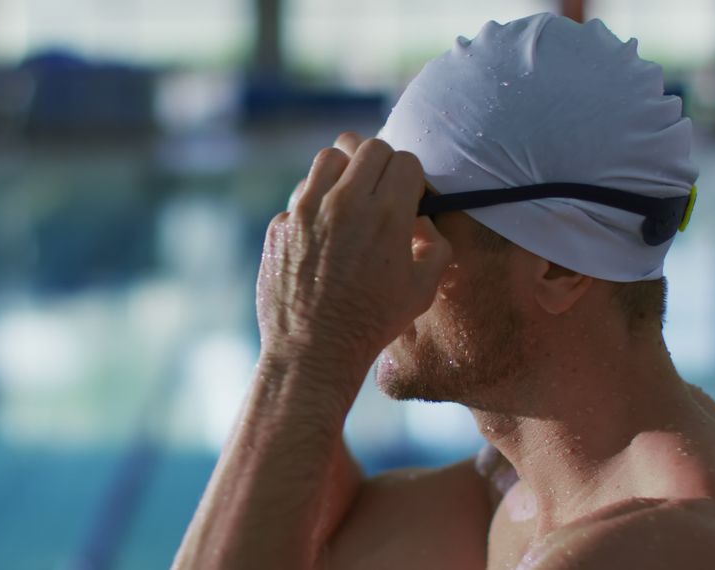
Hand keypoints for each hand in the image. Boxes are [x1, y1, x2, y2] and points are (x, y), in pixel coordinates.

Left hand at [257, 133, 451, 377]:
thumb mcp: (423, 287)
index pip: (405, 160)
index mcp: (386, 213)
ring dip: (344, 172)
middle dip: (381, 166)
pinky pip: (300, 195)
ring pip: (329, 157)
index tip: (408, 197)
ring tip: (349, 201)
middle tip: (380, 193)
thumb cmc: (373, 322)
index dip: (411, 178)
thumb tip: (424, 221)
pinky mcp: (280, 225)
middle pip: (368, 148)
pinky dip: (313, 205)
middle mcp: (344, 203)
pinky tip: (321, 234)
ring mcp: (305, 211)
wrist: (314, 350)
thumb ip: (435, 245)